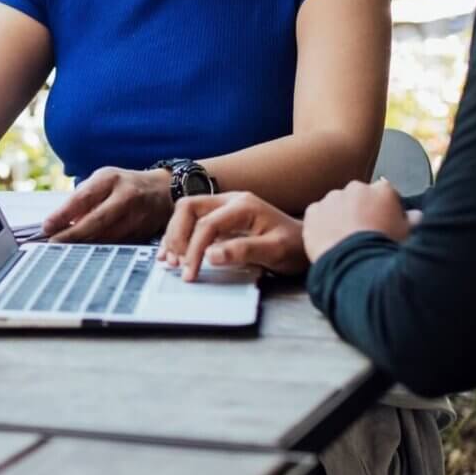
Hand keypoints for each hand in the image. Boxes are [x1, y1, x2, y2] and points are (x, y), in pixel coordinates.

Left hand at [40, 167, 175, 242]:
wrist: (164, 190)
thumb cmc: (124, 185)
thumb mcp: (103, 180)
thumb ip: (82, 198)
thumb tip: (58, 222)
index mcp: (111, 178)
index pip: (83, 197)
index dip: (63, 214)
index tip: (47, 227)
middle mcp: (126, 195)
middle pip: (97, 221)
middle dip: (72, 234)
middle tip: (54, 243)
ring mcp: (138, 215)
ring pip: (108, 236)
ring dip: (85, 244)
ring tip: (68, 248)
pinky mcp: (145, 231)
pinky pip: (119, 244)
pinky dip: (102, 249)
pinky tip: (89, 251)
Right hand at [158, 192, 306, 281]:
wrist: (305, 242)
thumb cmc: (294, 246)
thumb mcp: (274, 251)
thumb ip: (243, 251)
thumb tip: (210, 255)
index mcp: (242, 206)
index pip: (207, 224)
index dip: (194, 249)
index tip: (190, 273)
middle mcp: (230, 201)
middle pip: (189, 208)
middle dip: (177, 236)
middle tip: (175, 263)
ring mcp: (224, 208)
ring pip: (187, 213)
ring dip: (175, 236)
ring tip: (170, 261)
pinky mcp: (221, 218)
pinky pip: (193, 222)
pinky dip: (180, 236)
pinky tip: (173, 252)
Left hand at [302, 178, 416, 261]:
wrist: (355, 268)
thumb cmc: (386, 251)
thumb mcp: (410, 235)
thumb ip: (414, 219)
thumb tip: (415, 214)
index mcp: (382, 190)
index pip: (385, 194)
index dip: (385, 210)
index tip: (384, 225)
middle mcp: (356, 188)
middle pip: (359, 197)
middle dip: (361, 210)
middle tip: (363, 234)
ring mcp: (332, 199)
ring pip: (336, 205)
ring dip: (340, 217)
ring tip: (345, 241)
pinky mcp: (313, 212)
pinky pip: (317, 215)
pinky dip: (321, 225)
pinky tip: (329, 241)